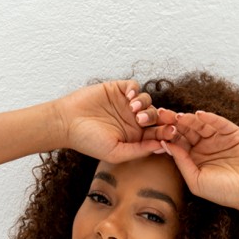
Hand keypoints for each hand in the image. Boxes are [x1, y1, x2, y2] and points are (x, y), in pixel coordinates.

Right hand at [53, 79, 170, 162]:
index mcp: (135, 138)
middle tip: (143, 120)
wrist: (67, 123)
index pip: (157, 134)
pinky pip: (134, 86)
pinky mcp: (118, 89)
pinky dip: (135, 89)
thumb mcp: (116, 153)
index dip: (166, 132)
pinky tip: (129, 96)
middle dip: (157, 118)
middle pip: (156, 116)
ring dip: (144, 104)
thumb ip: (138, 150)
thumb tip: (161, 147)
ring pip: (147, 100)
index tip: (170, 132)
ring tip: (133, 109)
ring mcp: (126, 104)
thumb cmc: (89, 142)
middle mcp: (133, 121)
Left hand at [140, 108, 238, 214]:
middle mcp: (203, 145)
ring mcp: (217, 137)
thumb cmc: (223, 192)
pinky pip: (219, 122)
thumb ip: (181, 162)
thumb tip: (166, 145)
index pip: (177, 142)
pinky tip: (199, 115)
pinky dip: (209, 118)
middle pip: (185, 130)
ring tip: (177, 116)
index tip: (152, 129)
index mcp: (193, 158)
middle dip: (173, 122)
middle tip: (159, 115)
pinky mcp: (232, 132)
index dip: (166, 135)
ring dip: (189, 119)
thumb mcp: (196, 180)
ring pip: (200, 125)